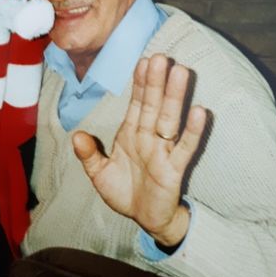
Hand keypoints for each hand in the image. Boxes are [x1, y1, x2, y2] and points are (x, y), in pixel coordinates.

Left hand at [72, 54, 206, 246]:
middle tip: (161, 57)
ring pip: (169, 119)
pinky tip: (199, 111)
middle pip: (153, 106)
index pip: (136, 104)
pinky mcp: (174, 169)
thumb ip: (89, 155)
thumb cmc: (124, 192)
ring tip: (180, 73)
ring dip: (174, 97)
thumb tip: (76, 136)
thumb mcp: (99, 174)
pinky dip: (192, 131)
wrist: (144, 219)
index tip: (143, 61)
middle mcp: (148, 138)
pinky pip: (185, 148)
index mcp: (131, 135)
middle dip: (155, 83)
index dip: (139, 84)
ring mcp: (163, 152)